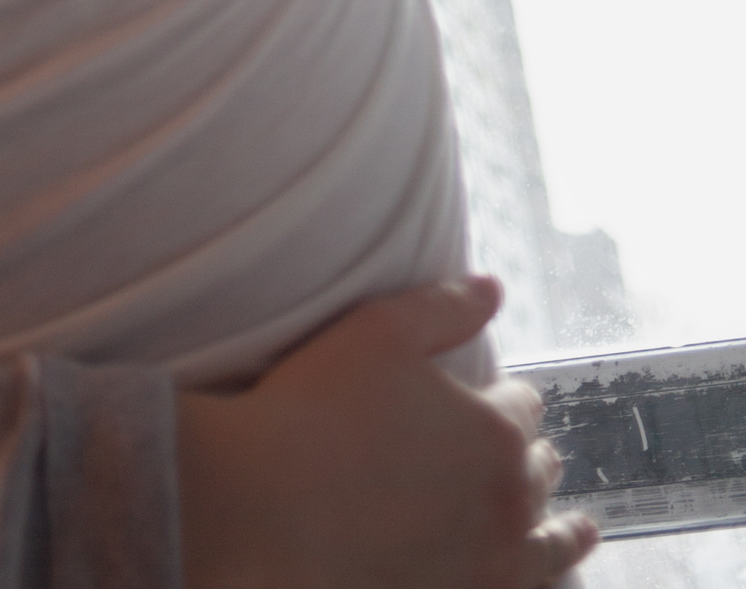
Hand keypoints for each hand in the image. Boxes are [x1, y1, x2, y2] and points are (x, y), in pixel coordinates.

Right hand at [177, 278, 593, 588]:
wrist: (269, 507)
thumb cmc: (316, 410)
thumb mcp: (379, 330)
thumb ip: (444, 307)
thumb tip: (494, 288)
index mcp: (497, 428)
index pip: (521, 403)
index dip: (505, 394)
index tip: (491, 395)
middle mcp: (508, 499)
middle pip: (538, 469)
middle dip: (530, 453)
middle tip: (521, 450)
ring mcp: (490, 561)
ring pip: (550, 545)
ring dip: (565, 531)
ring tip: (580, 531)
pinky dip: (541, 578)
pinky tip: (539, 575)